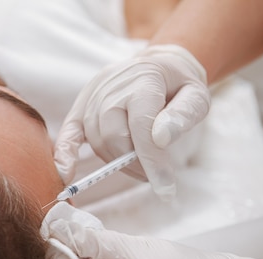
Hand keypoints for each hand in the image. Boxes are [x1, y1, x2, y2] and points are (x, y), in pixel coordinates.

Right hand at [54, 44, 209, 199]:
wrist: (157, 66)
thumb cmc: (178, 86)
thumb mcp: (197, 95)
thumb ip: (184, 114)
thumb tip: (161, 138)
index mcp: (143, 80)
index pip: (141, 125)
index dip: (152, 159)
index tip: (165, 188)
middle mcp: (112, 87)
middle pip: (114, 136)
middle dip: (134, 163)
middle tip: (153, 174)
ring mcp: (92, 97)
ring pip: (98, 141)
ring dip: (116, 161)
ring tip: (137, 165)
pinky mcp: (80, 108)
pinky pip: (68, 134)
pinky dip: (65, 154)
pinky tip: (65, 174)